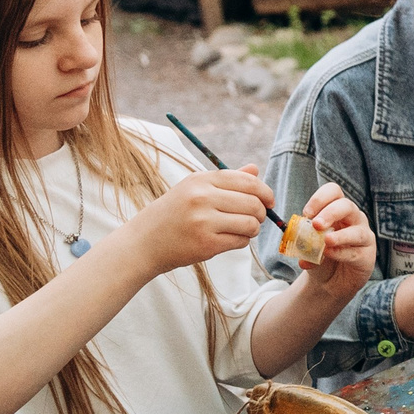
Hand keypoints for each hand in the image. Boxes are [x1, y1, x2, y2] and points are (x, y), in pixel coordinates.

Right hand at [123, 166, 269, 274]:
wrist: (144, 242)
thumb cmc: (173, 214)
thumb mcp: (194, 189)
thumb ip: (227, 179)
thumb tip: (256, 169)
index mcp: (201, 180)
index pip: (247, 181)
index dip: (265, 192)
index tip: (269, 201)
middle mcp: (202, 197)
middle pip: (253, 203)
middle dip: (261, 213)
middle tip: (256, 219)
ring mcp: (204, 221)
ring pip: (250, 224)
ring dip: (252, 229)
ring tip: (242, 230)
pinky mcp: (206, 244)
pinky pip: (240, 241)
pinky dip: (241, 241)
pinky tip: (228, 239)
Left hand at [292, 185, 374, 298]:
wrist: (330, 282)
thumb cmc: (321, 256)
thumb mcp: (308, 245)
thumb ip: (303, 239)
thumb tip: (297, 237)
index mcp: (337, 210)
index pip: (333, 192)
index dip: (320, 198)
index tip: (306, 213)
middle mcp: (353, 218)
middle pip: (346, 206)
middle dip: (330, 213)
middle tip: (316, 225)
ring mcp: (363, 235)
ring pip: (356, 230)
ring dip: (340, 236)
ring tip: (326, 241)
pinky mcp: (367, 254)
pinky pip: (355, 251)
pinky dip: (341, 253)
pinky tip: (329, 254)